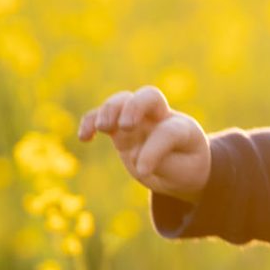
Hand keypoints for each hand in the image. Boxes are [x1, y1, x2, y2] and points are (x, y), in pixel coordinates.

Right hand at [78, 86, 210, 200]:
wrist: (180, 168)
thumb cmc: (184, 168)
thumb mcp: (183, 174)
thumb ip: (163, 164)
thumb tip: (135, 160)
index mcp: (183, 128)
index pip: (168, 132)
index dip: (153, 150)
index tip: (143, 171)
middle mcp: (161, 117)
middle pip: (149, 96)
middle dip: (134, 107)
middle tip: (125, 126)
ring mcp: (139, 119)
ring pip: (122, 101)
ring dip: (110, 111)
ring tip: (102, 128)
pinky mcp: (119, 127)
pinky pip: (101, 116)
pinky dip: (90, 122)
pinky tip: (84, 138)